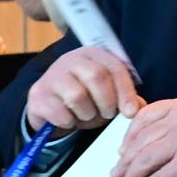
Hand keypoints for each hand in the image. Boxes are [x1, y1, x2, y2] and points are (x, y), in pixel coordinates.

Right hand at [22, 46, 140, 132]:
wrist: (48, 108)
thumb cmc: (83, 99)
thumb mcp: (106, 97)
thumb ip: (124, 99)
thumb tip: (139, 107)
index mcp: (92, 54)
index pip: (114, 67)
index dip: (126, 91)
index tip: (131, 112)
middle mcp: (70, 59)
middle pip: (96, 76)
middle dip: (107, 102)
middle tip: (107, 115)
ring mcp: (52, 76)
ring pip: (77, 96)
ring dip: (87, 114)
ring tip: (85, 116)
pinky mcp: (38, 94)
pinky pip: (60, 113)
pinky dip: (69, 122)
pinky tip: (69, 120)